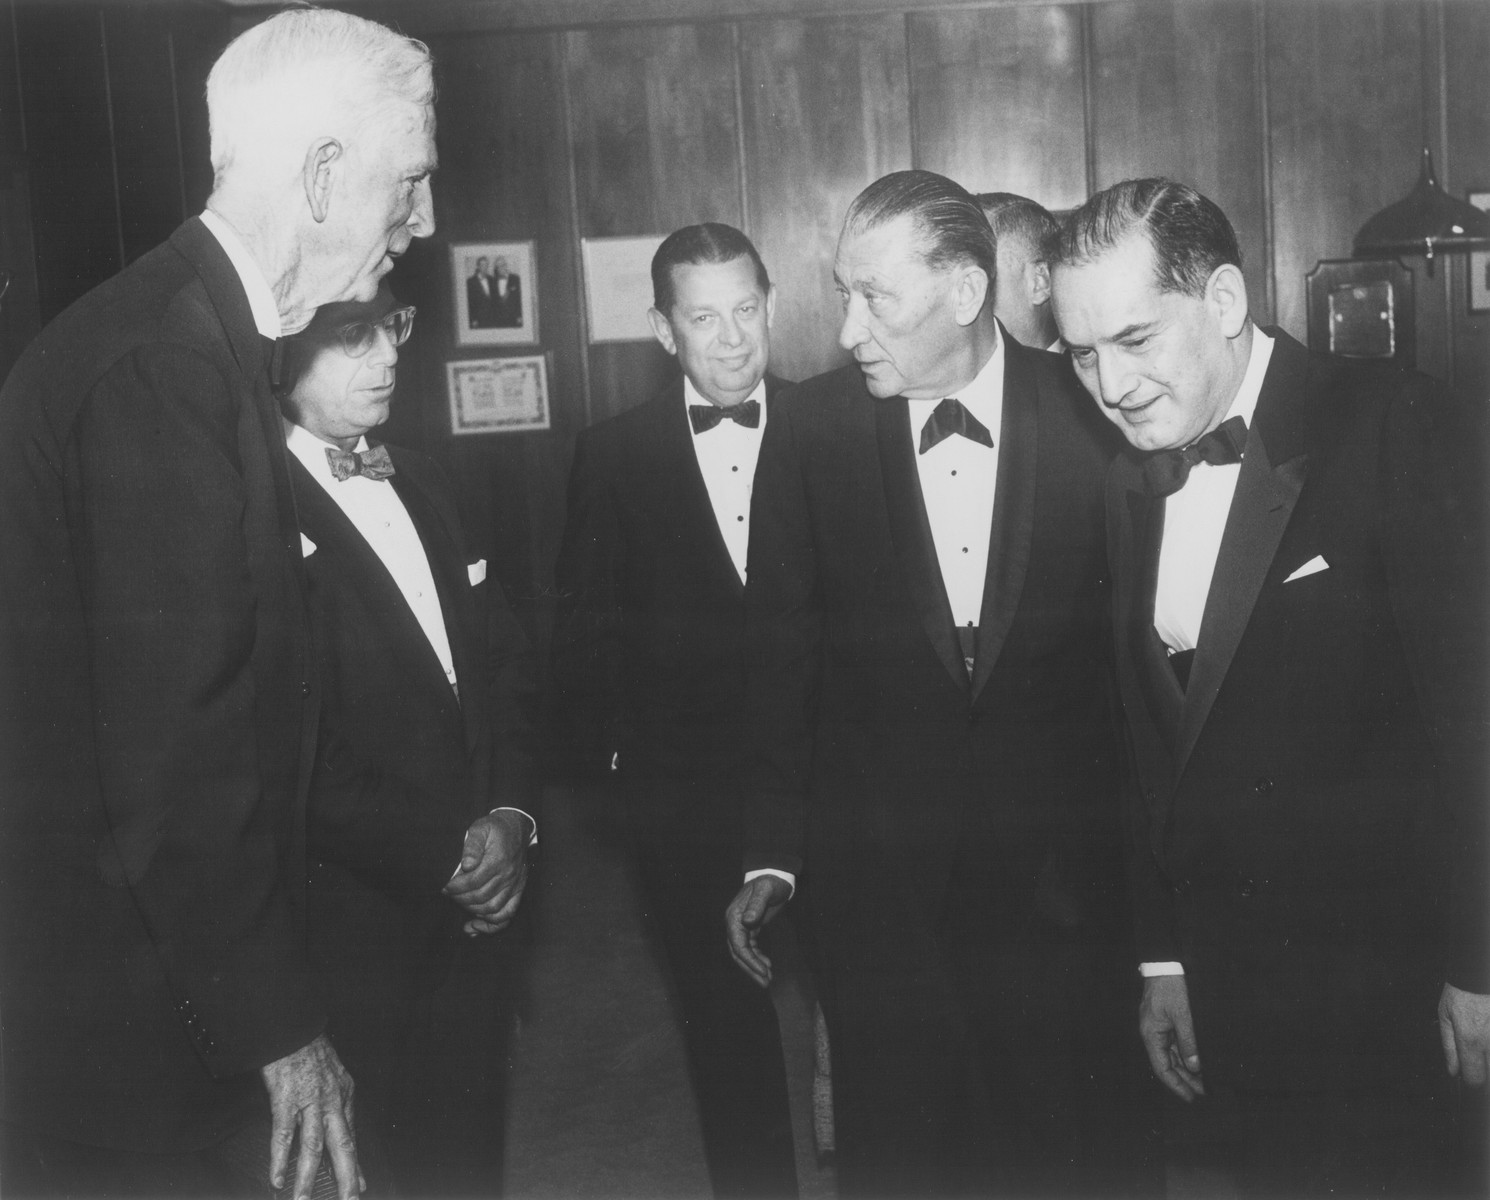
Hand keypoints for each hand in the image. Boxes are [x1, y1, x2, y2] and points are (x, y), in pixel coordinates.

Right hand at [260, 1034, 361, 1199]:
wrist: (294, 1028)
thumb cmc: (310, 1052)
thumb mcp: (333, 1076)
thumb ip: (337, 1105)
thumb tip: (343, 1132)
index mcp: (343, 1096)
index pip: (352, 1137)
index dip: (356, 1164)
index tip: (359, 1187)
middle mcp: (332, 1101)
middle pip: (342, 1146)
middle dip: (346, 1177)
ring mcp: (309, 1101)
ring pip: (313, 1146)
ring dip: (308, 1177)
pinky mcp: (286, 1099)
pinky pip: (283, 1134)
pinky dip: (280, 1159)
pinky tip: (277, 1178)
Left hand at [443, 810, 530, 932]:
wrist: (517, 829)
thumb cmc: (495, 829)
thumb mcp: (481, 828)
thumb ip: (472, 845)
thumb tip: (466, 865)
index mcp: (498, 860)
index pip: (473, 881)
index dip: (456, 887)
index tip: (445, 887)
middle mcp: (508, 876)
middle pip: (481, 897)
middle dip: (460, 899)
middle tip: (450, 895)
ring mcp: (514, 885)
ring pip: (493, 909)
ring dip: (473, 911)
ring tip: (460, 904)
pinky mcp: (518, 891)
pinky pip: (507, 915)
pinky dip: (491, 926)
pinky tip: (475, 927)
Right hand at [725, 875, 791, 988]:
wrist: (774, 874)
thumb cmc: (771, 881)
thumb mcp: (766, 890)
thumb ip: (757, 905)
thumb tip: (747, 922)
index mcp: (734, 916)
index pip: (738, 945)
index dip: (750, 960)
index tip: (764, 971)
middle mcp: (734, 923)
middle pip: (738, 953)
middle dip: (751, 969)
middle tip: (766, 983)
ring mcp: (741, 926)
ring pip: (744, 953)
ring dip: (754, 967)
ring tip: (768, 979)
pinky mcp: (750, 928)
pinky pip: (750, 948)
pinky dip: (757, 958)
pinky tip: (767, 965)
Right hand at [1139, 974, 1204, 1101]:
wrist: (1164, 965)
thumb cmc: (1170, 987)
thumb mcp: (1183, 1014)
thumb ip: (1189, 1041)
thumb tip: (1195, 1066)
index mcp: (1152, 1035)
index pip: (1162, 1068)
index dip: (1177, 1085)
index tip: (1191, 1097)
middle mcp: (1153, 1035)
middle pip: (1167, 1065)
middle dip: (1184, 1080)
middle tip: (1204, 1093)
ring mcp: (1158, 1029)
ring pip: (1171, 1056)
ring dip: (1186, 1070)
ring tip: (1203, 1082)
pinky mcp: (1165, 1023)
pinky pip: (1174, 1046)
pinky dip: (1185, 1056)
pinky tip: (1197, 1063)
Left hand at [1439, 983, 1489, 1085]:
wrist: (1482, 974)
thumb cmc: (1464, 993)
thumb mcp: (1446, 1015)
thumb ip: (1449, 1047)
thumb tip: (1453, 1072)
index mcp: (1471, 1039)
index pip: (1475, 1078)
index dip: (1472, 1082)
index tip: (1472, 1077)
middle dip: (1488, 1078)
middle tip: (1481, 1063)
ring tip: (1484, 1048)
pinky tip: (1489, 1038)